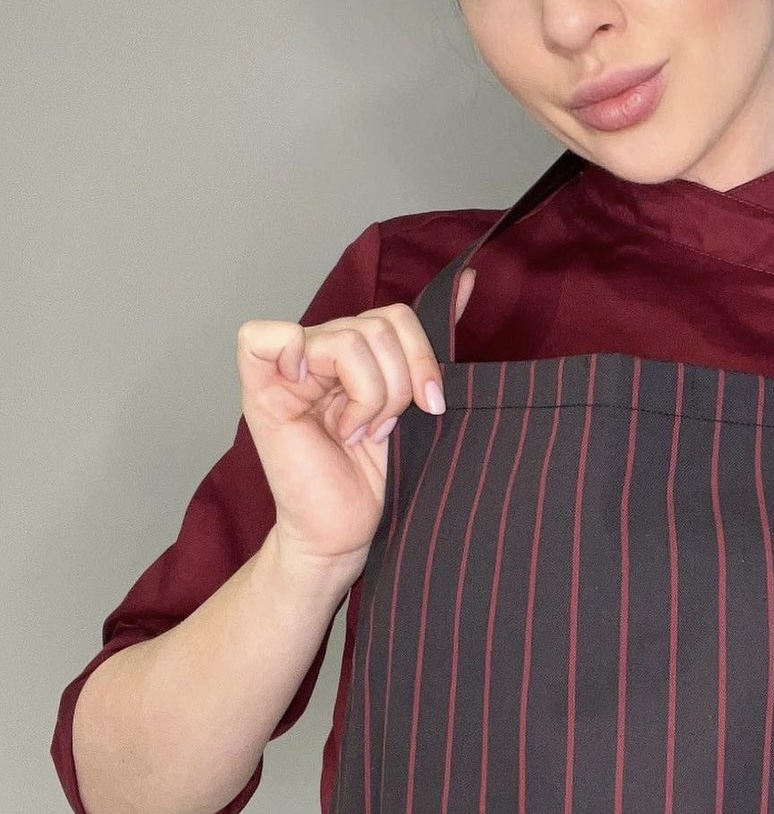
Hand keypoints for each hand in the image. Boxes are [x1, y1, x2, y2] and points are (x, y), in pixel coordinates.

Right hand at [236, 269, 474, 569]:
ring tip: (361, 433)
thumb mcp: (418, 405)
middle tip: (388, 428)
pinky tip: (319, 406)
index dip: (421, 355)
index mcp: (357, 353)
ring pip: (351, 339)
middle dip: (403, 382)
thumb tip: (471, 280)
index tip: (426, 405)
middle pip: (381, 324)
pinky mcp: (262, 391)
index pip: (397, 316)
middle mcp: (323, 352)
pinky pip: (267, 338)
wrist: (345, 534)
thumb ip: (429, 345)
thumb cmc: (379, 480)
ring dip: (372, 396)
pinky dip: (298, 359)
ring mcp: (291, 368)